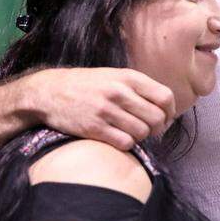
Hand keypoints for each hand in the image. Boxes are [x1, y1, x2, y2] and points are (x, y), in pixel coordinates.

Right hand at [26, 67, 175, 150]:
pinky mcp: (95, 128)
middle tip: (149, 129)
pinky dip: (126, 144)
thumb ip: (138, 88)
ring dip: (141, 136)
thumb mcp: (114, 76)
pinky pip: (125, 143)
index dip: (170, 112)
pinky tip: (118, 138)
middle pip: (157, 118)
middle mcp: (119, 92)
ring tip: (130, 132)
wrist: (49, 92)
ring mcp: (107, 111)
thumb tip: (166, 107)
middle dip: (157, 128)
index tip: (165, 118)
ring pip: (143, 132)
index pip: (165, 97)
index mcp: (128, 77)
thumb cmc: (86, 85)